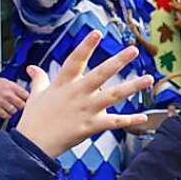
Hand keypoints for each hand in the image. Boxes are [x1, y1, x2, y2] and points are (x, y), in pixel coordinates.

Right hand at [0, 74, 28, 118]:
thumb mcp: (5, 81)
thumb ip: (15, 88)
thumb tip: (23, 94)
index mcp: (12, 86)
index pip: (27, 95)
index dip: (27, 99)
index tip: (26, 100)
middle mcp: (7, 94)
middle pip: (22, 105)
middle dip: (21, 106)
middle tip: (19, 106)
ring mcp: (1, 102)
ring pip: (14, 111)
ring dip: (13, 111)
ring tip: (10, 108)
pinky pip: (5, 115)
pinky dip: (6, 115)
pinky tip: (5, 111)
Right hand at [17, 31, 151, 156]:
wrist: (32, 146)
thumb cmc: (34, 119)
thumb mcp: (36, 96)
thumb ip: (39, 79)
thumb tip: (31, 67)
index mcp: (63, 84)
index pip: (75, 60)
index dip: (86, 46)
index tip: (97, 32)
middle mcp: (77, 94)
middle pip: (100, 74)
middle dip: (118, 61)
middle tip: (134, 49)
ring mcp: (86, 110)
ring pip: (113, 96)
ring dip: (132, 87)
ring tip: (149, 78)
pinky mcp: (91, 126)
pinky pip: (114, 122)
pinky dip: (130, 121)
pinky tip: (144, 117)